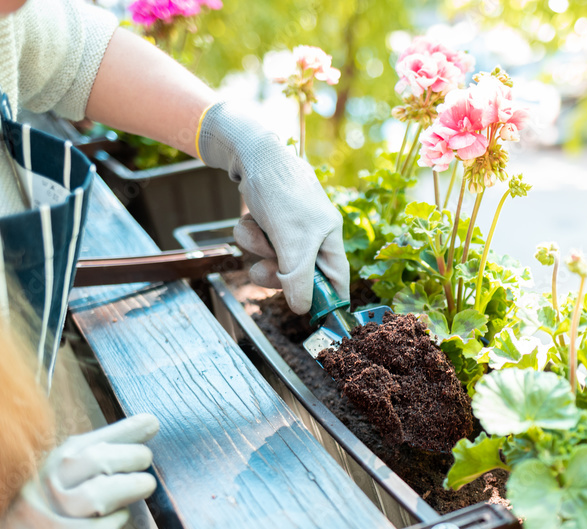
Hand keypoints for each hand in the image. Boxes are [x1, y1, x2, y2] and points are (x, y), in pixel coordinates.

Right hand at [0, 414, 158, 528]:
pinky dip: (115, 524)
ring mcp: (49, 517)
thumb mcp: (34, 490)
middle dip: (133, 456)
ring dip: (133, 487)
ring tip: (143, 486)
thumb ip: (72, 469)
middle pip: (101, 459)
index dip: (126, 430)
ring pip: (106, 492)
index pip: (88, 440)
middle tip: (145, 461)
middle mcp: (42, 486)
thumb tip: (129, 443)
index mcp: (38, 467)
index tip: (151, 422)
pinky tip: (112, 523)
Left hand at [197, 101, 349, 314]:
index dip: (328, 300)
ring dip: (259, 250)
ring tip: (256, 233)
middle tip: (265, 269)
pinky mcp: (271, 221)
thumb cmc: (281, 192)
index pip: (337, 279)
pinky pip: (259, 243)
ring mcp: (290, 228)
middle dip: (278, 274)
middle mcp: (313, 235)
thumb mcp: (292, 241)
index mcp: (329, 238)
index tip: (315, 317)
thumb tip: (302, 309)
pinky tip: (249, 220)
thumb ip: (298, 278)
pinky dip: (250, 235)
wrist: (252, 153)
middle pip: (299, 275)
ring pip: (274, 259)